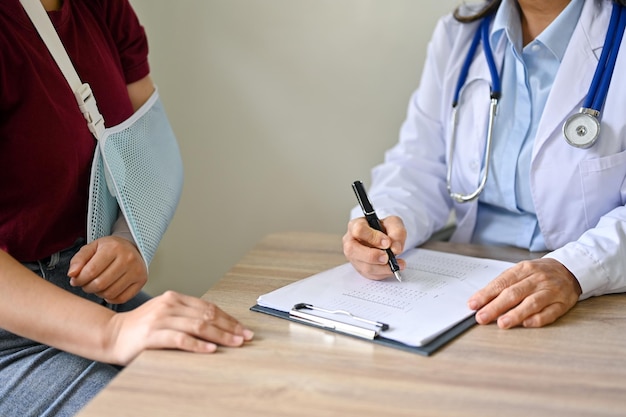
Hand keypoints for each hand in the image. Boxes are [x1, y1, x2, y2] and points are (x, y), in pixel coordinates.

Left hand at [68, 236, 147, 303]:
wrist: (132, 248)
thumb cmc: (109, 249)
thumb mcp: (91, 248)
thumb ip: (78, 260)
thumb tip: (72, 274)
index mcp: (113, 248)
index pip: (91, 271)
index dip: (79, 279)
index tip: (75, 280)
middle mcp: (128, 259)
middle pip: (100, 284)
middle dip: (87, 287)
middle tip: (85, 284)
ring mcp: (137, 271)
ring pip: (110, 293)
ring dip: (98, 293)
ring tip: (97, 286)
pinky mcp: (142, 281)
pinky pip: (121, 298)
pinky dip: (111, 298)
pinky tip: (108, 290)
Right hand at [105, 291, 253, 364]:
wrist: (111, 334)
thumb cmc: (141, 328)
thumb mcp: (165, 315)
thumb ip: (186, 316)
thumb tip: (216, 325)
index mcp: (175, 298)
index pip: (208, 307)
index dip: (228, 318)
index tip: (242, 329)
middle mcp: (169, 305)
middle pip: (207, 315)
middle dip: (230, 327)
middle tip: (245, 337)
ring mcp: (161, 319)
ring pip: (198, 326)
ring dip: (220, 335)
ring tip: (235, 343)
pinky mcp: (153, 335)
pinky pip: (180, 339)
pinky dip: (198, 344)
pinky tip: (210, 349)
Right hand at [342, 215, 406, 279]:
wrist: (385, 238)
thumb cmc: (385, 229)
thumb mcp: (394, 223)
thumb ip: (397, 232)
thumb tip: (395, 248)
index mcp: (355, 225)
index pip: (359, 230)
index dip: (373, 237)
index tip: (387, 242)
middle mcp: (350, 241)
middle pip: (353, 250)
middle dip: (372, 256)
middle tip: (387, 257)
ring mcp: (354, 257)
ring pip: (363, 266)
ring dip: (382, 267)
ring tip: (397, 263)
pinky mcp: (360, 268)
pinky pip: (370, 274)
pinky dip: (384, 273)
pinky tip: (393, 268)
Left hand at [468, 258, 581, 328]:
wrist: (570, 269)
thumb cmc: (539, 273)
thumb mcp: (520, 272)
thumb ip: (503, 284)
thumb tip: (481, 300)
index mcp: (523, 269)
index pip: (501, 282)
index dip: (486, 294)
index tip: (473, 304)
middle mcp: (537, 279)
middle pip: (514, 293)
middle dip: (495, 306)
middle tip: (482, 317)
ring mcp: (551, 291)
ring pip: (532, 303)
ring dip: (515, 314)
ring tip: (502, 323)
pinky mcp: (563, 303)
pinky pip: (550, 312)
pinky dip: (538, 318)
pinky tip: (527, 323)